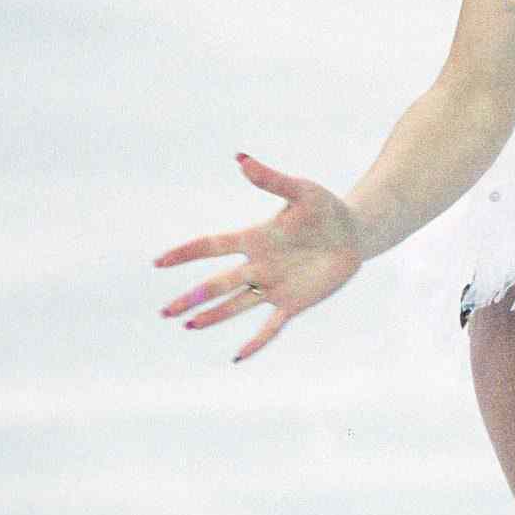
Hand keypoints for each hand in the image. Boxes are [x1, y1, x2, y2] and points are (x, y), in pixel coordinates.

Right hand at [154, 152, 363, 361]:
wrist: (354, 233)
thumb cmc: (325, 209)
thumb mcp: (300, 191)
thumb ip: (271, 179)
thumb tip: (241, 158)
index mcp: (254, 238)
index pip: (212, 245)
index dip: (186, 254)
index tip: (160, 262)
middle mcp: (258, 265)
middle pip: (217, 283)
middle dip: (192, 297)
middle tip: (164, 311)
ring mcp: (274, 286)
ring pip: (236, 305)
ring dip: (213, 316)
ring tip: (188, 325)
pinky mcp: (293, 303)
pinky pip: (271, 327)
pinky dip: (256, 342)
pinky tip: (238, 356)